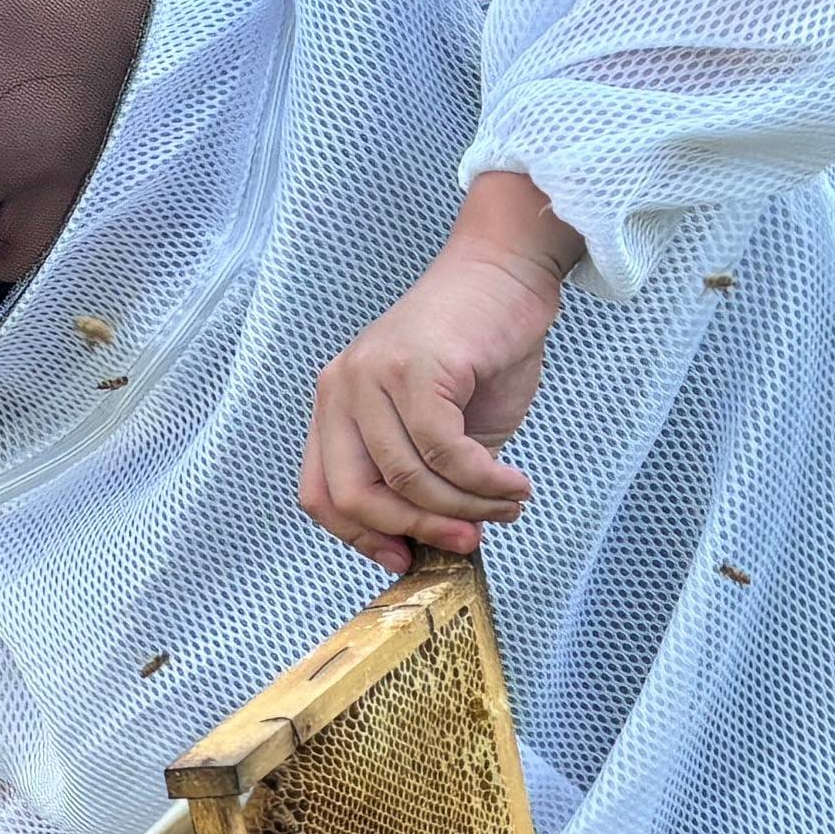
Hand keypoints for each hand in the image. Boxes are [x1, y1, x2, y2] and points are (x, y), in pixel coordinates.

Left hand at [304, 171, 581, 571]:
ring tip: (507, 506)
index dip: (362, 537)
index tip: (407, 558)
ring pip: (407, 477)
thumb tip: (434, 542)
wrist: (506, 275)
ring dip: (465, 507)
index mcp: (334, 407)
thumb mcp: (442, 429)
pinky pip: (443, 451)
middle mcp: (339, 390)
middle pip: (354, 495)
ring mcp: (371, 376)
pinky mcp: (414, 368)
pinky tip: (513, 484)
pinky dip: (483, 481)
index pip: (322, 494)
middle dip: (415, 528)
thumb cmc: (478, 352)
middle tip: (467, 542)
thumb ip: (427, 479)